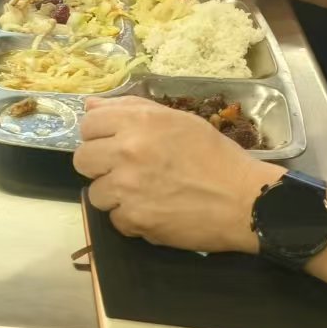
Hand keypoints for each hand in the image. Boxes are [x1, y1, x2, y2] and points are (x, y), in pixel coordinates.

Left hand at [74, 97, 280, 252]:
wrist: (244, 200)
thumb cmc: (214, 155)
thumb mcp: (177, 119)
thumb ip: (130, 109)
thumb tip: (90, 107)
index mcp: (138, 122)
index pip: (87, 125)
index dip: (98, 135)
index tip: (113, 144)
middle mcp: (127, 151)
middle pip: (82, 160)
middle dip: (100, 166)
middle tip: (125, 170)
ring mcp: (128, 188)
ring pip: (95, 193)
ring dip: (115, 195)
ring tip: (144, 192)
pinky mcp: (135, 219)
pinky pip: (115, 219)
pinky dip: (131, 218)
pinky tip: (154, 210)